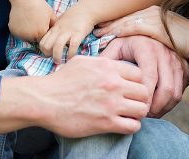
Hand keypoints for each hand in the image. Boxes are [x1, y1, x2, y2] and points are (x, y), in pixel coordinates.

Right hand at [8, 0, 55, 42]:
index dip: (43, 33)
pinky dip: (20, 30)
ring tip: (29, 21)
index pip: (44, 40)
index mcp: (41, 33)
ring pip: (26, 38)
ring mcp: (21, 35)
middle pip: (34, 40)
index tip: (42, 25)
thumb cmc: (40, 6)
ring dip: (27, 33)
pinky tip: (22, 20)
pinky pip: (18, 34)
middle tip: (35, 22)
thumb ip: (55, 26)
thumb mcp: (51, 15)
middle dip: (35, 34)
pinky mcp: (13, 32)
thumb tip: (60, 33)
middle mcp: (31, 36)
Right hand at [32, 56, 148, 135]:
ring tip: (128, 114)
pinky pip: (133, 126)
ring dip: (137, 113)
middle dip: (139, 98)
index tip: (130, 89)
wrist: (44, 100)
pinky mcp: (106, 122)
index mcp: (108, 67)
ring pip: (142, 109)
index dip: (136, 82)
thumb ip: (100, 62)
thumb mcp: (81, 62)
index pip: (139, 74)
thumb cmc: (59, 81)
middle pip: (144, 91)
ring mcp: (111, 104)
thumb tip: (111, 64)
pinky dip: (131, 126)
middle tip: (132, 103)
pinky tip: (123, 124)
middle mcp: (113, 84)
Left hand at [39, 6, 94, 62]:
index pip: (42, 41)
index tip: (49, 54)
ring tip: (59, 62)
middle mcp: (59, 30)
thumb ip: (56, 31)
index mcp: (54, 28)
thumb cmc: (74, 17)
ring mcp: (68, 32)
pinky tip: (71, 58)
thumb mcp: (61, 22)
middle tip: (53, 58)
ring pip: (57, 46)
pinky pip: (72, 46)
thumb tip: (52, 41)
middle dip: (47, 54)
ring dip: (57, 56)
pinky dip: (70, 54)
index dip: (43, 50)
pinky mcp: (78, 33)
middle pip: (46, 45)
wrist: (86, 9)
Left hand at [96, 6, 188, 60]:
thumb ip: (154, 37)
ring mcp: (155, 17)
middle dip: (110, 22)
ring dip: (112, 27)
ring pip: (127, 21)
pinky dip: (121, 30)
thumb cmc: (185, 45)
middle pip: (126, 17)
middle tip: (95, 28)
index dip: (115, 21)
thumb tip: (142, 45)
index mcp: (154, 12)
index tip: (102, 26)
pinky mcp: (156, 26)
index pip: (131, 16)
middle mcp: (153, 11)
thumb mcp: (166, 37)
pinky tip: (111, 35)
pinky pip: (134, 28)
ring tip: (99, 33)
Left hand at [100, 35, 188, 117]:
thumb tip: (95, 78)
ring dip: (164, 108)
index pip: (149, 79)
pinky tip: (159, 106)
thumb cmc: (127, 42)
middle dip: (155, 108)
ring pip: (176, 92)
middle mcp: (165, 53)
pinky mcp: (184, 66)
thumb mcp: (115, 46)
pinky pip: (181, 90)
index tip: (133, 109)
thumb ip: (107, 60)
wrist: (147, 31)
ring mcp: (177, 60)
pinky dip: (171, 102)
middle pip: (166, 89)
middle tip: (143, 116)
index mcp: (147, 48)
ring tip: (150, 114)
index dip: (143, 98)